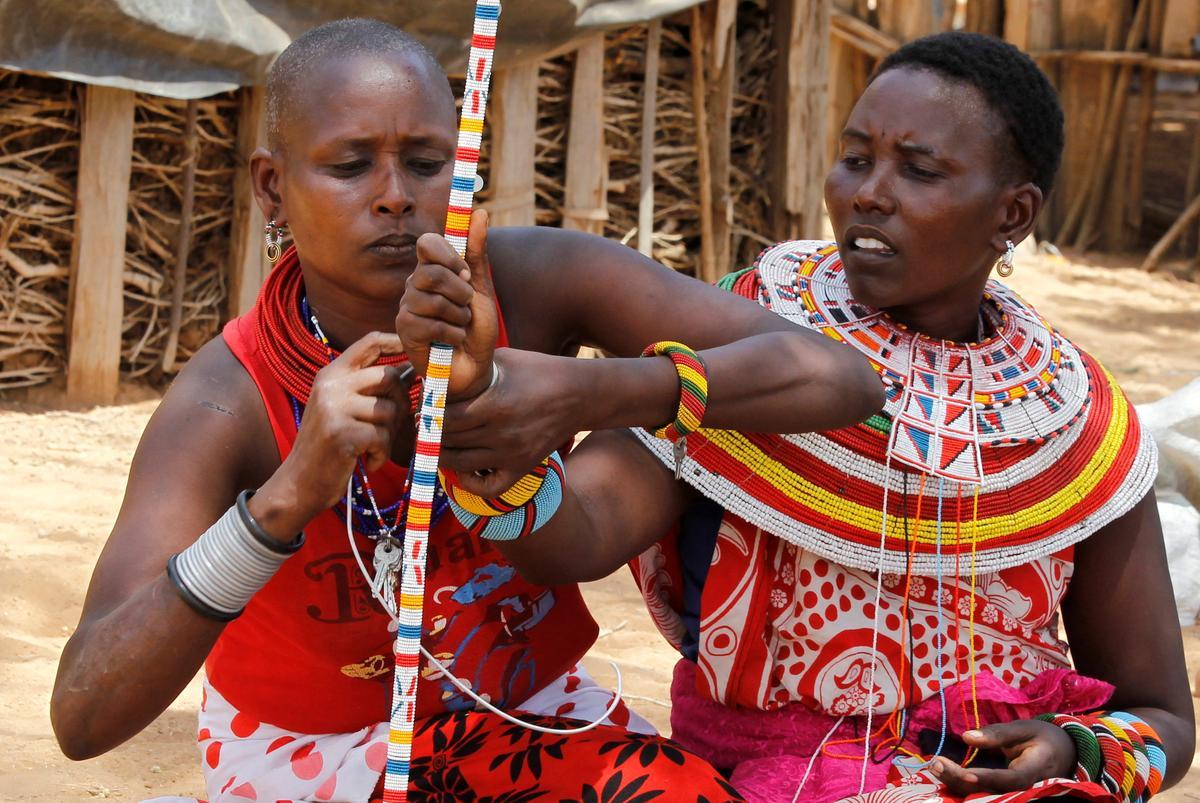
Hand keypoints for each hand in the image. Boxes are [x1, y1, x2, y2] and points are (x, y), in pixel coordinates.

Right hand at [260, 332, 411, 529]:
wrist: (299, 483)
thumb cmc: (328, 446)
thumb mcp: (342, 408)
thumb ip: (369, 387)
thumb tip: (411, 370)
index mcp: (330, 374)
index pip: (369, 342)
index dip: (396, 341)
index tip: (415, 354)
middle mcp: (330, 385)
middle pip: (389, 376)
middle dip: (402, 402)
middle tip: (392, 426)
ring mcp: (334, 408)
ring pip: (389, 411)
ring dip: (389, 436)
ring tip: (372, 448)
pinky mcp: (341, 434)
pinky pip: (382, 437)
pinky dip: (381, 454)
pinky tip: (367, 462)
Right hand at [395, 208, 497, 398]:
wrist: (475, 367)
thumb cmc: (476, 330)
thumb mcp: (482, 289)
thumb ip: (477, 253)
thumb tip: (479, 212)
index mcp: (432, 271)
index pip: (429, 244)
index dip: (450, 256)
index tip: (466, 273)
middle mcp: (415, 286)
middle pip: (431, 271)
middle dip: (460, 291)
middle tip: (466, 306)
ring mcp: (407, 308)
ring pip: (432, 298)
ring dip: (459, 315)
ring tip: (460, 326)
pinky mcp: (405, 331)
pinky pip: (431, 323)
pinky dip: (452, 333)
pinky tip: (452, 341)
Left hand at [440, 348, 581, 497]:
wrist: (580, 395)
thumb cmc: (540, 370)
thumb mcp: (504, 359)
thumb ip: (472, 368)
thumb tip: (440, 371)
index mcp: (495, 405)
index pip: (445, 418)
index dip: (428, 413)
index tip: (425, 405)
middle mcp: (501, 434)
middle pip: (448, 441)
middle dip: (431, 432)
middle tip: (425, 423)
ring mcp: (512, 454)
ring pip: (460, 465)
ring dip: (442, 454)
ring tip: (437, 442)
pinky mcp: (522, 467)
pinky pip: (487, 488)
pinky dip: (469, 482)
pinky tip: (464, 467)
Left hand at [929, 720, 1076, 795]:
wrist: (1065, 754)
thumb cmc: (1043, 737)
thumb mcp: (1024, 728)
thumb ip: (997, 734)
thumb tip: (966, 737)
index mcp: (1034, 771)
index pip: (1009, 779)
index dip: (985, 778)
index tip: (962, 772)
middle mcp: (1026, 790)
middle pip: (991, 792)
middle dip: (960, 780)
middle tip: (935, 763)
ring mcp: (1017, 796)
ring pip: (984, 796)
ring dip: (957, 784)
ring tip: (935, 766)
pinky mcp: (1007, 795)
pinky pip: (984, 794)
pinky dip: (963, 785)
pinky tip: (944, 773)